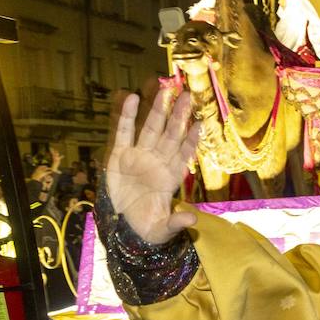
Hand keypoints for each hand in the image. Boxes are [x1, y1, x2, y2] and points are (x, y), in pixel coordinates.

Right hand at [106, 87, 199, 244]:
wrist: (125, 226)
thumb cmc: (149, 226)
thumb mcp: (163, 229)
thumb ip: (176, 222)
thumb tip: (192, 220)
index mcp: (171, 177)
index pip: (184, 154)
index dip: (191, 140)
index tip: (200, 124)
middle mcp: (158, 162)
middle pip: (170, 135)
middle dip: (178, 117)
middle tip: (187, 96)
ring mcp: (139, 156)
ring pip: (151, 129)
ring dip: (158, 111)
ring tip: (165, 90)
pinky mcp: (119, 155)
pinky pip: (124, 132)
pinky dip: (127, 116)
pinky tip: (131, 98)